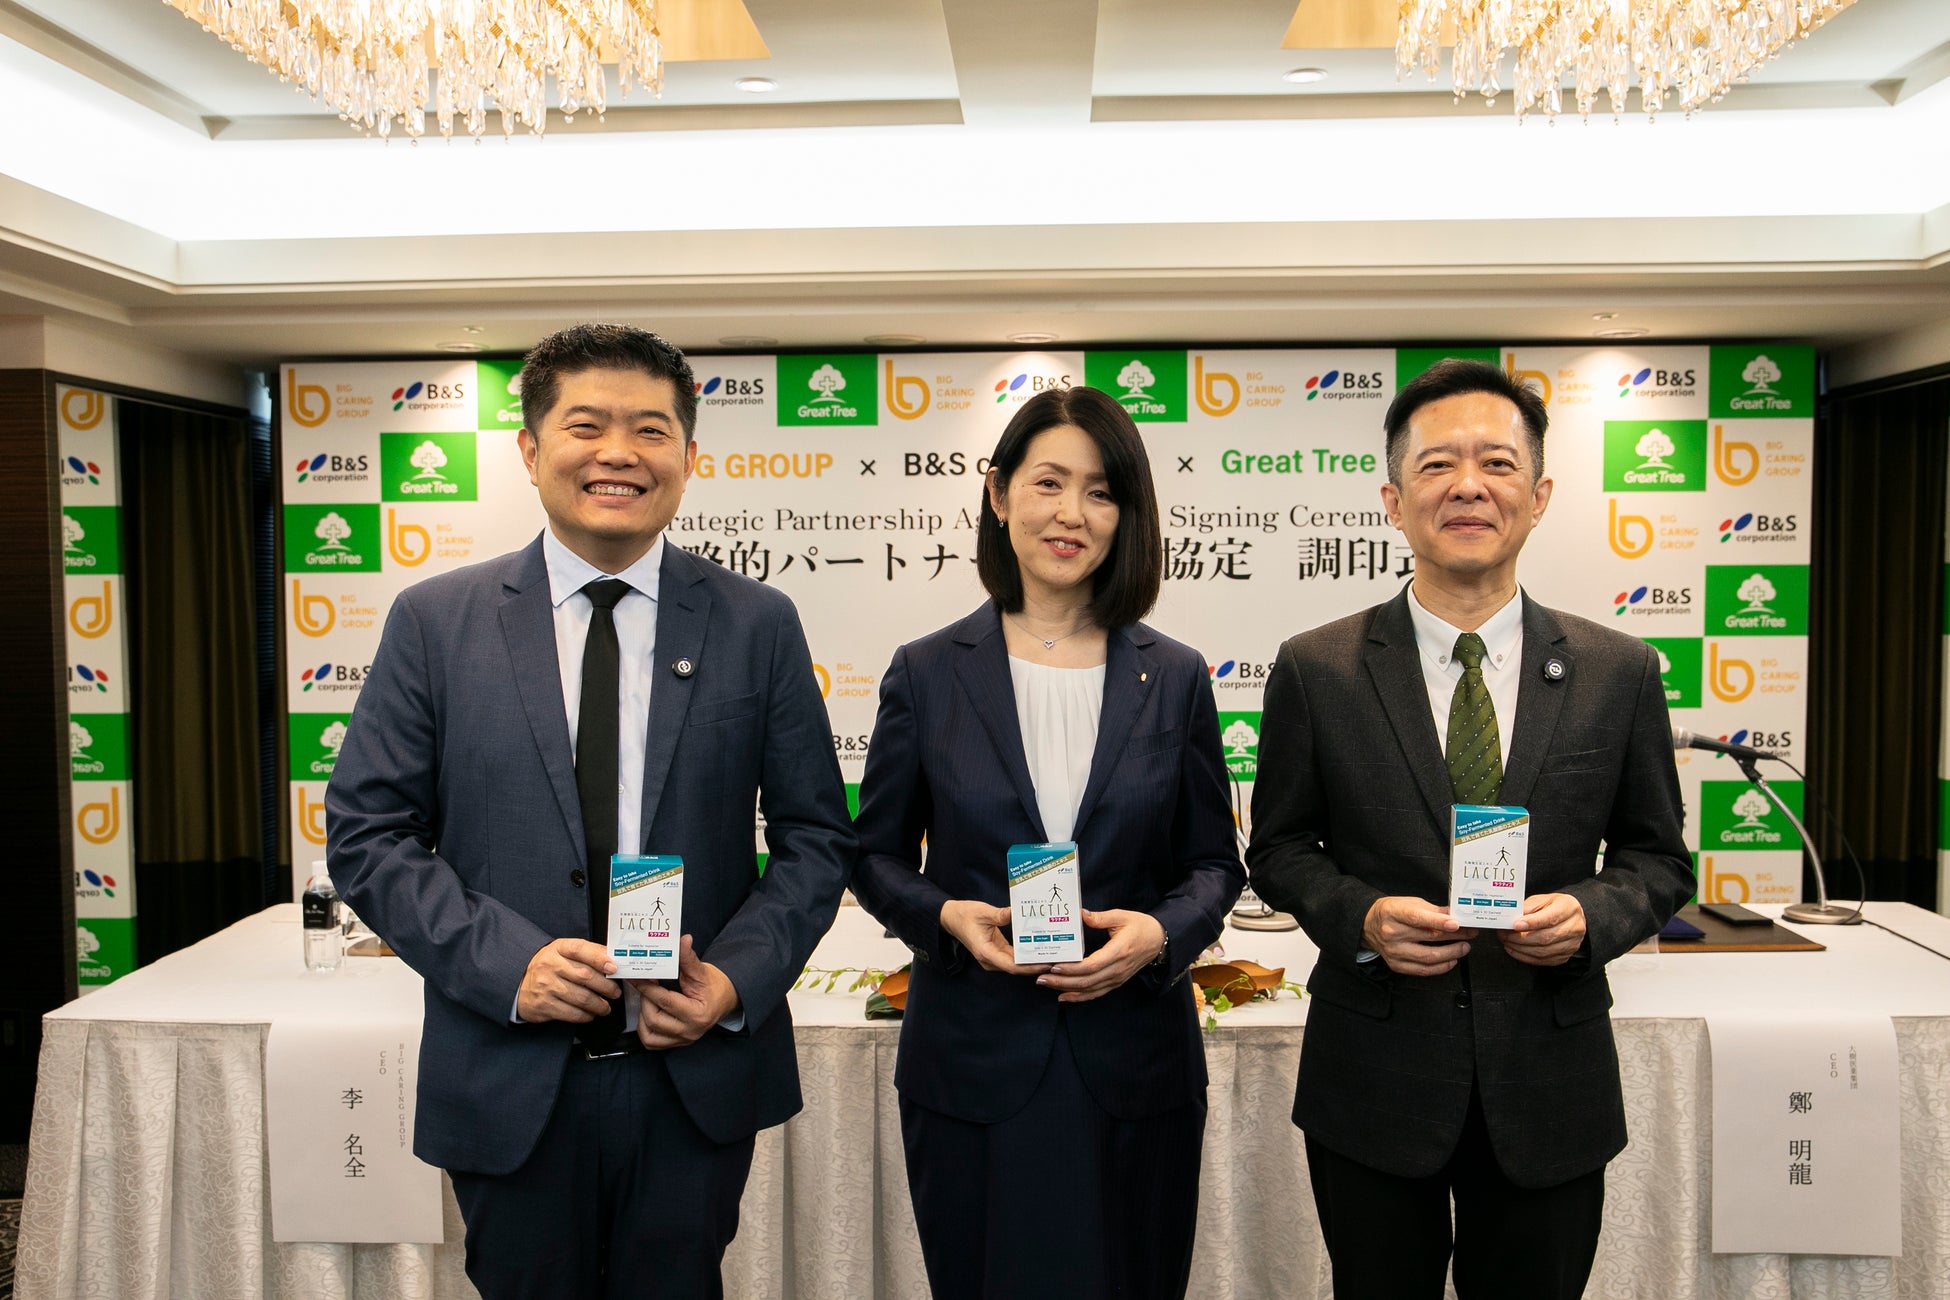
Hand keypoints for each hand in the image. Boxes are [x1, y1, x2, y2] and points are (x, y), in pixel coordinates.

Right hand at [517, 938, 620, 1023]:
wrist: (517, 982)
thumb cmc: (547, 966)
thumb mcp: (562, 951)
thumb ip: (586, 952)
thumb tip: (611, 958)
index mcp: (558, 948)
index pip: (580, 949)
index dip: (599, 958)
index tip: (614, 967)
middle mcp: (550, 965)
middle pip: (585, 976)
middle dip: (606, 987)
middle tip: (615, 992)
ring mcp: (546, 986)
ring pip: (581, 998)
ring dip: (599, 1005)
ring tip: (606, 1006)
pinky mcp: (544, 1005)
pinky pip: (571, 1013)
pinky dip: (586, 1016)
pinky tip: (591, 1014)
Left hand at [633, 935, 740, 1048]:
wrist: (724, 1000)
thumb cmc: (714, 985)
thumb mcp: (702, 971)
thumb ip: (688, 958)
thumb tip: (683, 940)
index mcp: (697, 1014)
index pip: (665, 1001)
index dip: (647, 987)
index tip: (635, 976)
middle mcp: (690, 1031)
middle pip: (654, 1019)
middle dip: (644, 1000)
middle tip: (645, 985)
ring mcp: (683, 1040)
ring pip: (649, 1034)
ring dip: (642, 1016)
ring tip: (648, 999)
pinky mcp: (677, 1043)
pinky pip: (652, 1042)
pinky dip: (645, 1028)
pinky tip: (648, 1014)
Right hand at [939, 899, 1048, 975]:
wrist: (951, 918)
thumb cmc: (965, 915)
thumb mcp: (983, 912)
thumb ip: (999, 914)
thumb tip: (1015, 912)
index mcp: (986, 952)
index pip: (1011, 966)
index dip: (1029, 967)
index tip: (1045, 963)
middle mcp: (990, 959)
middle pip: (1016, 968)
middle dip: (1036, 965)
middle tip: (1056, 959)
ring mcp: (993, 957)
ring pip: (1016, 964)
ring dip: (1032, 961)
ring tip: (1051, 954)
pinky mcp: (996, 952)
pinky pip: (1014, 957)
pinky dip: (1026, 955)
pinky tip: (1039, 948)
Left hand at [1036, 909, 1165, 1002]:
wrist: (1159, 941)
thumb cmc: (1140, 927)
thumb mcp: (1121, 917)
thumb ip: (1100, 918)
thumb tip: (1080, 914)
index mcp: (1118, 952)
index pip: (1091, 965)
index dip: (1072, 968)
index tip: (1054, 966)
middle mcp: (1117, 969)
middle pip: (1087, 981)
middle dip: (1062, 981)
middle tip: (1041, 977)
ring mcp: (1117, 978)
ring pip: (1089, 989)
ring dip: (1066, 989)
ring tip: (1046, 984)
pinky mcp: (1116, 982)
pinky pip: (1095, 993)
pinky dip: (1079, 997)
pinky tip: (1063, 996)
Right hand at [1362, 896, 1477, 975]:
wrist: (1368, 925)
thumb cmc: (1391, 912)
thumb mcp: (1409, 903)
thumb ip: (1433, 910)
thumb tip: (1455, 914)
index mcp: (1393, 913)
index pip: (1417, 918)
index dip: (1438, 922)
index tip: (1456, 924)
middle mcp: (1391, 933)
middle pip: (1428, 937)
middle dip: (1455, 936)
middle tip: (1470, 933)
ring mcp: (1394, 951)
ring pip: (1428, 957)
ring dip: (1451, 953)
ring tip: (1464, 947)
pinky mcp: (1396, 965)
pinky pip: (1423, 970)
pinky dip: (1441, 967)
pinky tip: (1451, 960)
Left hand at [1498, 893, 1586, 966]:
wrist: (1569, 917)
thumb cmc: (1554, 906)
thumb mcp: (1542, 899)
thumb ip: (1529, 907)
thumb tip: (1514, 917)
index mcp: (1568, 908)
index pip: (1550, 918)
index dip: (1531, 923)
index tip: (1515, 925)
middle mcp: (1574, 927)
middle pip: (1545, 938)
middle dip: (1520, 938)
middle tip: (1504, 934)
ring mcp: (1571, 944)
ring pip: (1543, 952)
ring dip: (1520, 949)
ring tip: (1507, 942)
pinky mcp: (1565, 956)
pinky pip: (1543, 961)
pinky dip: (1526, 957)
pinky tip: (1515, 950)